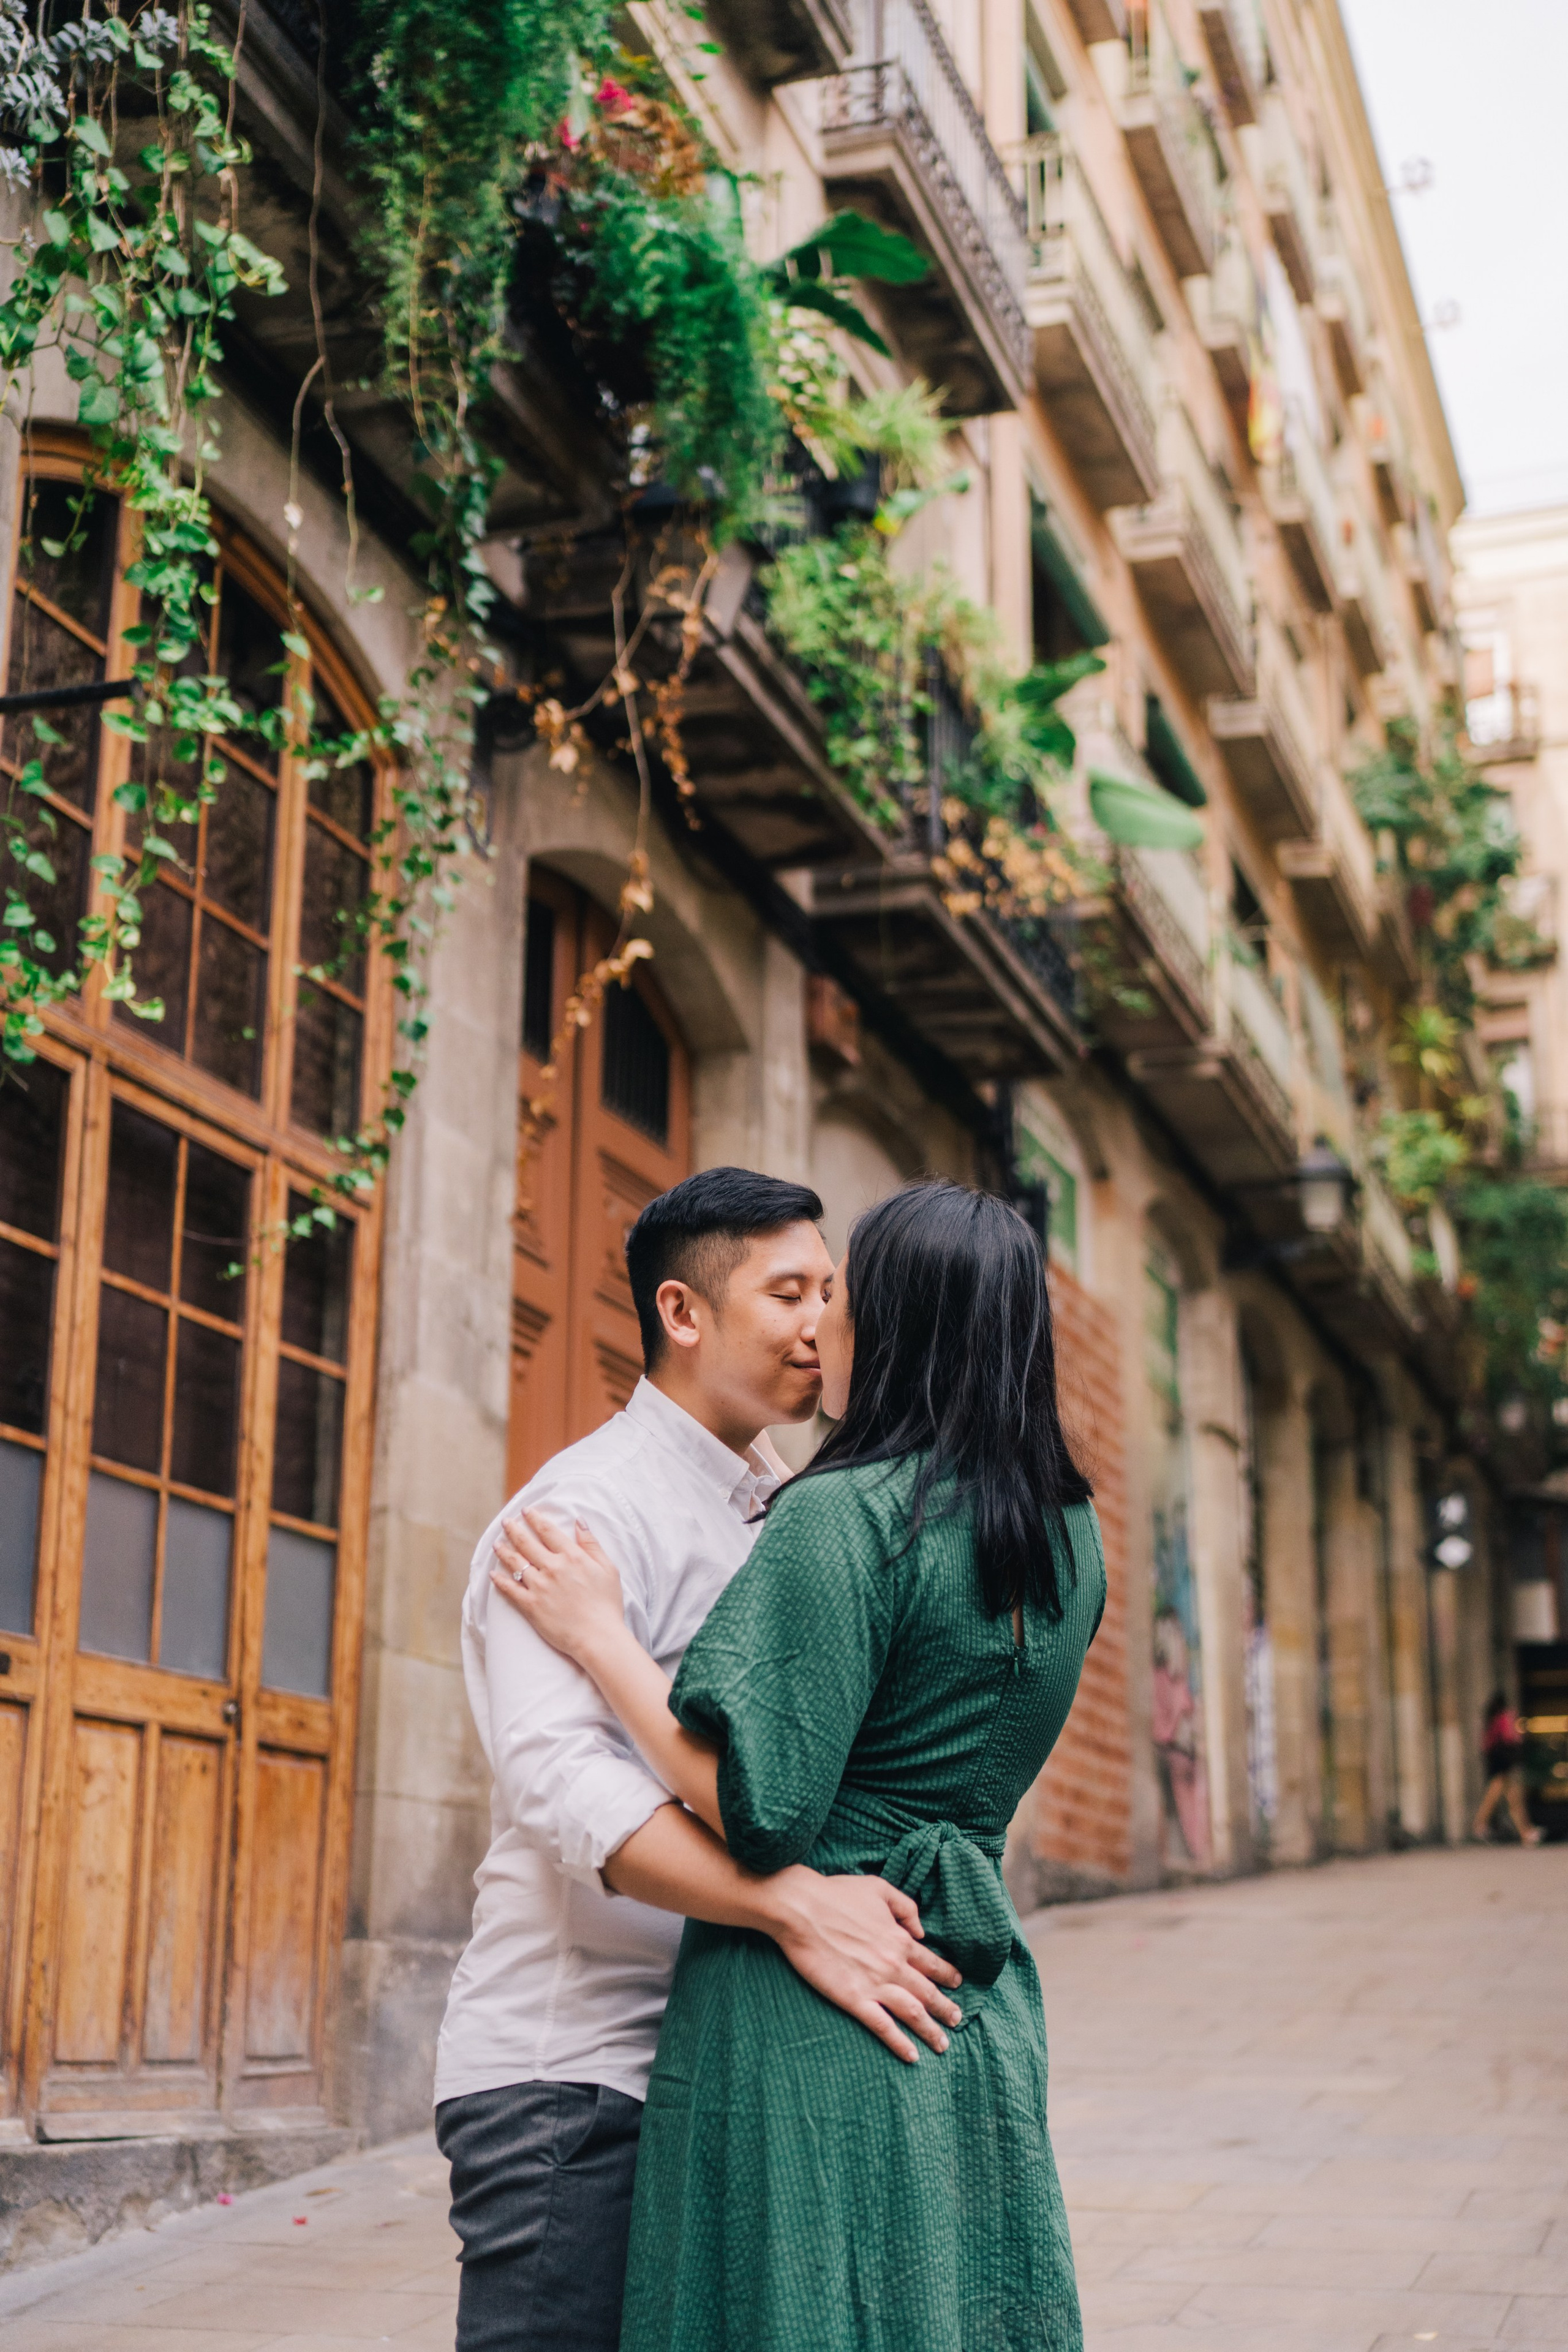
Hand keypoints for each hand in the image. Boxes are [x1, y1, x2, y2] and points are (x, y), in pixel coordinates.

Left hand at [492, 1510, 625, 1663]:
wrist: (598, 1636)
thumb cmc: (607, 1604)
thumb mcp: (608, 1569)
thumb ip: (591, 1544)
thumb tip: (579, 1521)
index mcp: (572, 1556)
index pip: (548, 1531)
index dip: (535, 1519)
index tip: (526, 1511)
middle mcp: (552, 1568)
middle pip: (527, 1543)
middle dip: (514, 1530)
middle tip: (506, 1522)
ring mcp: (539, 1587)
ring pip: (516, 1563)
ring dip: (504, 1551)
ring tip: (496, 1544)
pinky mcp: (531, 1606)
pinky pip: (510, 1590)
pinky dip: (500, 1580)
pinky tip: (493, 1574)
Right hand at [760, 1866, 963, 2064]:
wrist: (802, 1908)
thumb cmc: (837, 1894)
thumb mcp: (879, 1888)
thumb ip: (906, 1908)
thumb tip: (920, 1931)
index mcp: (899, 1939)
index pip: (931, 1963)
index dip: (947, 1975)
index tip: (957, 1984)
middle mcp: (894, 1965)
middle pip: (928, 1993)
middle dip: (946, 2009)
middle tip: (958, 2021)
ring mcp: (875, 1984)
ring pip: (912, 2013)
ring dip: (930, 2031)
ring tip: (943, 2045)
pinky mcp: (854, 1999)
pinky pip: (883, 2027)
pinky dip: (900, 2043)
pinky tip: (912, 2056)